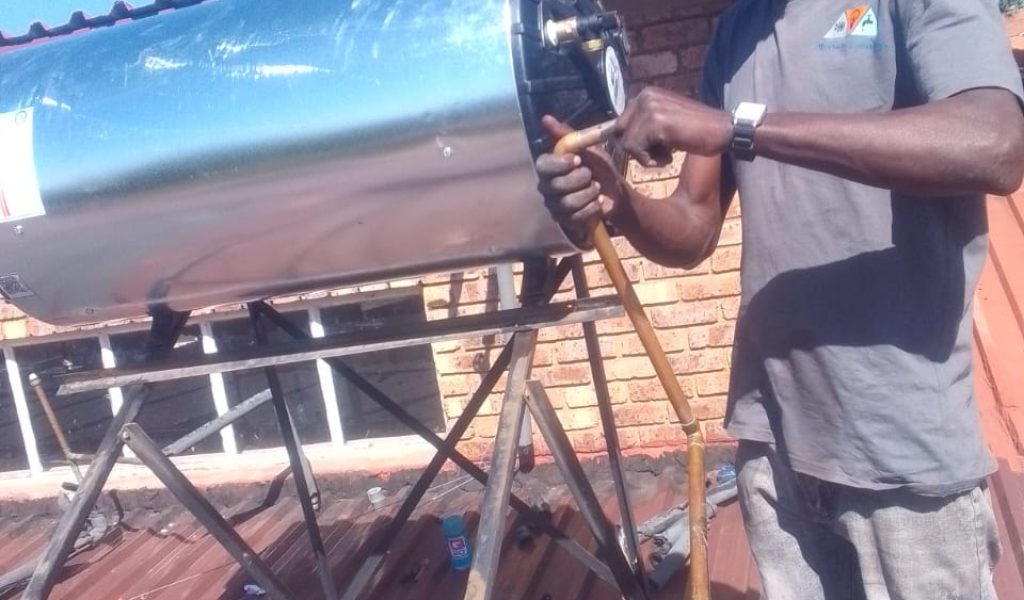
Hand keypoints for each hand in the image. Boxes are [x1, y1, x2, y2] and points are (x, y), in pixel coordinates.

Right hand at [535, 116, 628, 242]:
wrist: (616, 192)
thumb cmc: (600, 168)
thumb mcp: (587, 148)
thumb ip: (566, 135)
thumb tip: (545, 118)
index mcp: (548, 167)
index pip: (543, 166)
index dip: (561, 164)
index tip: (578, 160)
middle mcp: (546, 187)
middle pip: (556, 185)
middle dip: (581, 179)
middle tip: (592, 175)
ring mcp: (554, 206)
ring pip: (568, 202)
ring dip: (589, 194)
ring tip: (597, 189)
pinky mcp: (565, 221)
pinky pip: (576, 217)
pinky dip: (592, 208)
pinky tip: (598, 203)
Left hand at [615, 86, 731, 166]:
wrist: (724, 131)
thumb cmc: (697, 131)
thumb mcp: (667, 121)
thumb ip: (644, 124)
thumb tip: (615, 136)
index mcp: (646, 93)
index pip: (619, 124)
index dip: (632, 142)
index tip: (653, 148)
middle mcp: (645, 96)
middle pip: (618, 133)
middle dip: (636, 149)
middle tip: (661, 152)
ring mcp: (650, 108)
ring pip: (626, 144)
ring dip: (646, 157)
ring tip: (668, 153)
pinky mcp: (656, 123)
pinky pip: (635, 150)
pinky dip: (651, 161)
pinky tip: (670, 157)